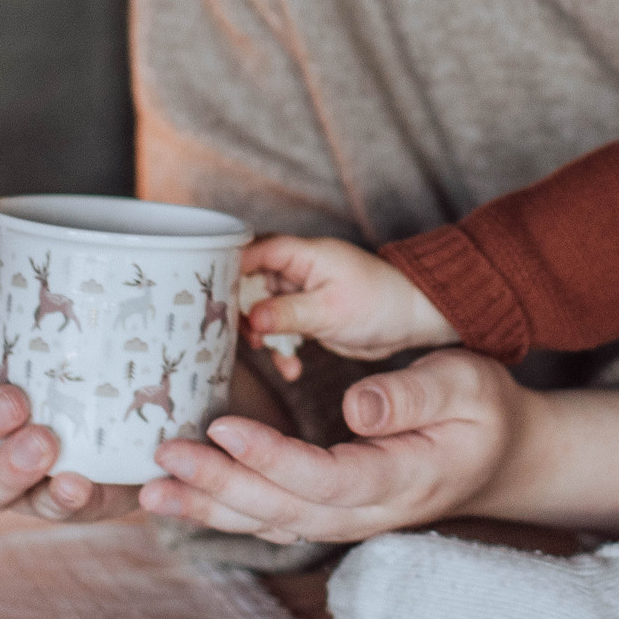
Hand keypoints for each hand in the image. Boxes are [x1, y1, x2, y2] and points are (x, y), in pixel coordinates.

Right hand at [0, 290, 136, 522]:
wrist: (130, 381)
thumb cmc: (57, 341)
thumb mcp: (22, 314)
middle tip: (14, 401)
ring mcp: (9, 477)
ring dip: (8, 469)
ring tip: (46, 442)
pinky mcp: (56, 498)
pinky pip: (49, 508)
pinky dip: (60, 498)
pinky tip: (76, 481)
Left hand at [139, 349, 528, 542]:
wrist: (503, 456)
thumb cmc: (485, 410)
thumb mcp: (467, 383)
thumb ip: (413, 396)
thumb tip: (357, 407)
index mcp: (405, 478)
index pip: (327, 479)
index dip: (271, 459)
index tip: (224, 428)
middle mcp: (371, 511)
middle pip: (285, 510)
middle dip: (220, 487)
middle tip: (164, 460)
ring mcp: (351, 520)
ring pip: (272, 523)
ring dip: (211, 507)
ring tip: (152, 490)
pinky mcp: (333, 512)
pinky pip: (274, 518)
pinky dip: (225, 509)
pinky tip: (184, 496)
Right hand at [238, 236, 457, 380]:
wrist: (411, 320)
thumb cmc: (379, 303)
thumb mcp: (330, 310)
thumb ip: (288, 313)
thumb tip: (251, 318)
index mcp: (303, 253)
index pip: (253, 250)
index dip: (228, 268)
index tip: (208, 294)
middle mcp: (298, 268)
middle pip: (251, 282)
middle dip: (241, 310)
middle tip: (236, 334)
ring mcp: (302, 292)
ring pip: (263, 309)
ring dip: (262, 334)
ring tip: (265, 351)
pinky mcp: (307, 315)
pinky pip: (281, 329)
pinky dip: (281, 349)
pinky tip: (291, 368)